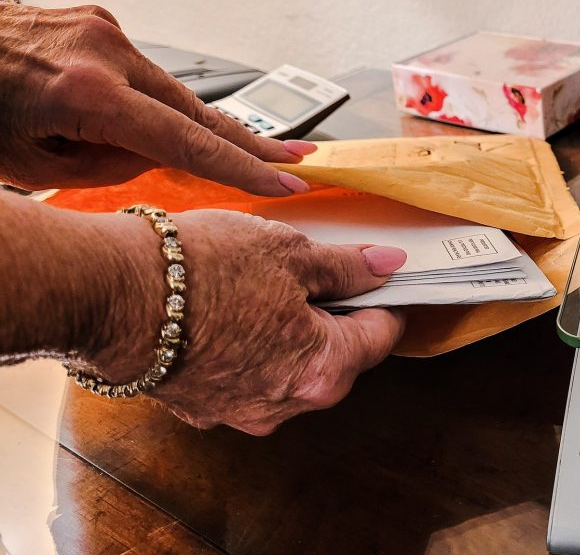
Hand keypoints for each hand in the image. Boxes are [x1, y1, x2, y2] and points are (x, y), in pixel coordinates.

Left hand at [0, 3, 310, 194]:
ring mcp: (101, 29)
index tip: (284, 184)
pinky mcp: (96, 23)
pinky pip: (144, 73)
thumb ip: (112, 163)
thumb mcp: (36, 165)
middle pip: (198, 111)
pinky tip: (161, 125)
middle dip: (250, 143)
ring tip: (236, 154)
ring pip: (173, 92)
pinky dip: (158, 103)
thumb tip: (157, 154)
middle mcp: (102, 51)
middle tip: (296, 161)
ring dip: (199, 127)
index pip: (187, 143)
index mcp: (86, 93)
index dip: (241, 169)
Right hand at [88, 209, 406, 434]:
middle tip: (316, 271)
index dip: (385, 299)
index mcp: (323, 370)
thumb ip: (346, 268)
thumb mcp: (289, 252)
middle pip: (337, 358)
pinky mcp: (204, 406)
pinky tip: (230, 309)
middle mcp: (286, 403)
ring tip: (263, 285)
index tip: (379, 278)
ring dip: (290, 332)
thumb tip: (386, 266)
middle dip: (334, 316)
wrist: (108, 294)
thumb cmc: (198, 270)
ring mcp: (242, 411)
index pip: (381, 336)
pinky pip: (246, 375)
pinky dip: (249, 347)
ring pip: (290, 368)